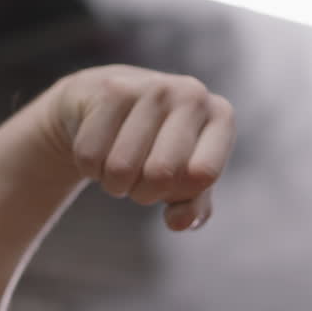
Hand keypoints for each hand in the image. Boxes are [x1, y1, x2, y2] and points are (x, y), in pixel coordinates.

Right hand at [42, 65, 234, 230]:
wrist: (107, 104)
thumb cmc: (157, 148)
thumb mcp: (184, 180)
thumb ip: (192, 208)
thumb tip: (179, 223)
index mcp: (221, 117)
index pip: (202, 176)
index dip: (179, 194)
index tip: (174, 183)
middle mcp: (192, 94)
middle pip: (161, 174)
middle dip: (143, 193)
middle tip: (141, 178)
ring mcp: (152, 87)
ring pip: (120, 168)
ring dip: (114, 183)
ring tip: (120, 162)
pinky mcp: (112, 87)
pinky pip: (91, 156)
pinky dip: (90, 167)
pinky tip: (100, 146)